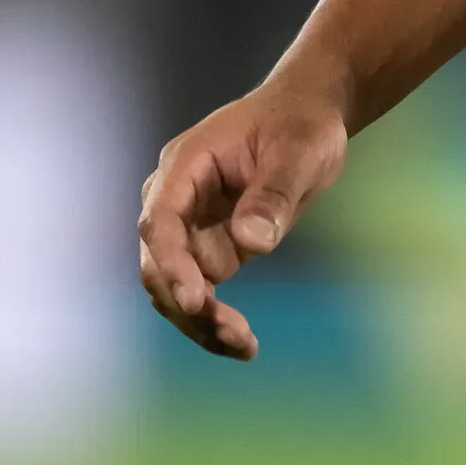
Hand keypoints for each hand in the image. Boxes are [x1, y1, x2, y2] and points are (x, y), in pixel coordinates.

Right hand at [137, 80, 348, 359]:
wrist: (307, 116)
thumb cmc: (302, 124)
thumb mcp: (300, 151)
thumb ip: (274, 193)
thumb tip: (251, 243)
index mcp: (186, 164)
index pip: (161, 219)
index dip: (172, 262)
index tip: (196, 300)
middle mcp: (175, 196)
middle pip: (158, 261)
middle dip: (188, 303)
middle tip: (234, 335)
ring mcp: (188, 224)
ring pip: (173, 285)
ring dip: (199, 320)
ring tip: (244, 347)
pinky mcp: (206, 246)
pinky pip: (199, 289)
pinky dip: (214, 318)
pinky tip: (243, 346)